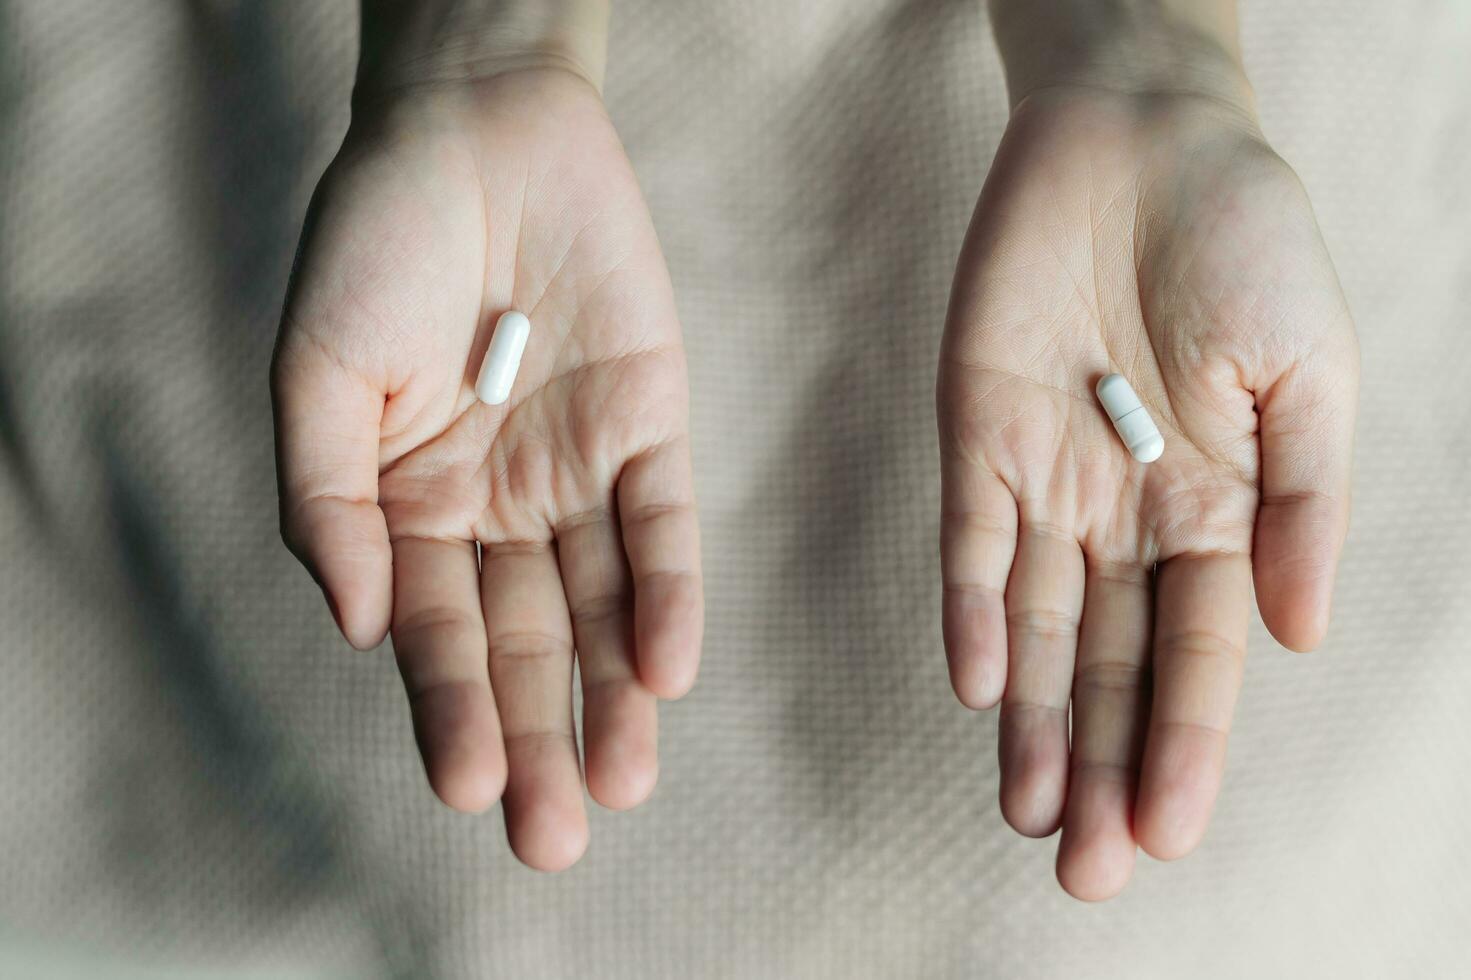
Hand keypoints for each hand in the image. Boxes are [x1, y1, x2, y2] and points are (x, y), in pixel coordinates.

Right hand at [272, 67, 701, 870]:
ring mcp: (576, 473)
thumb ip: (326, 504)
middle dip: (539, 737)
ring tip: (621, 780)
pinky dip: (666, 595)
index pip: (435, 634)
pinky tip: (664, 669)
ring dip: (615, 695)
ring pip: (602, 607)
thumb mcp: (316, 375)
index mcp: (409, 509)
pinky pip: (662, 526)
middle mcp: (497, 508)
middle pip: (525, 643)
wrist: (474, 128)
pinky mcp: (650, 425)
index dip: (450, 710)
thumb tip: (355, 627)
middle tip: (554, 834)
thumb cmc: (376, 245)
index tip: (465, 787)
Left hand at [937, 86, 1357, 898]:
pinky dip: (970, 610)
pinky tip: (976, 685)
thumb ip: (1305, 503)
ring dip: (1027, 719)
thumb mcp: (1311, 371)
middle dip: (1097, 764)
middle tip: (1080, 870)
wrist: (1143, 138)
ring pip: (1032, 626)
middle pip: (1108, 663)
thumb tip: (1300, 638)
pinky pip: (969, 540)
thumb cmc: (1247, 242)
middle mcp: (1127, 516)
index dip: (1183, 744)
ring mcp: (1048, 482)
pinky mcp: (975, 436)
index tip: (1165, 832)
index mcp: (1219, 511)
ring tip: (1023, 811)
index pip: (1198, 655)